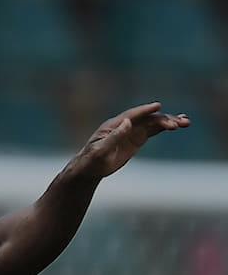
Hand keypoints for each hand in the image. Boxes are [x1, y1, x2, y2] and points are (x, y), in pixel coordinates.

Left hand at [75, 102, 189, 177]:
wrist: (89, 169)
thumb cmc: (91, 161)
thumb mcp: (101, 150)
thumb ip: (114, 137)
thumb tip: (128, 122)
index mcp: (113, 126)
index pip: (131, 115)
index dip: (144, 110)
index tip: (158, 106)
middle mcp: (123, 125)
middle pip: (146, 119)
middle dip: (162, 119)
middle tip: (178, 123)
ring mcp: (131, 131)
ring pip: (152, 123)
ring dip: (167, 121)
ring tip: (185, 123)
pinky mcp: (136, 138)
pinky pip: (152, 130)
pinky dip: (164, 127)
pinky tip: (177, 125)